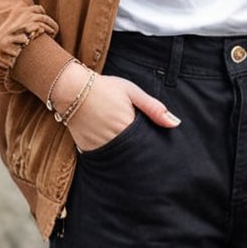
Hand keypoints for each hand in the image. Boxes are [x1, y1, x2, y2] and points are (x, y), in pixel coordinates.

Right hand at [50, 63, 180, 151]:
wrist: (71, 89)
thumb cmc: (104, 87)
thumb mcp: (132, 91)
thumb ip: (154, 108)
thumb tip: (175, 123)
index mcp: (128, 126)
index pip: (148, 145)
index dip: (154, 148)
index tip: (159, 148)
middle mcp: (114, 140)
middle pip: (136, 155)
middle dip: (142, 155)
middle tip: (146, 152)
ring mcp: (100, 147)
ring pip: (121, 160)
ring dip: (128, 158)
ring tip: (130, 150)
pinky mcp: (88, 151)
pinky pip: (105, 159)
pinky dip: (111, 157)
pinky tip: (115, 149)